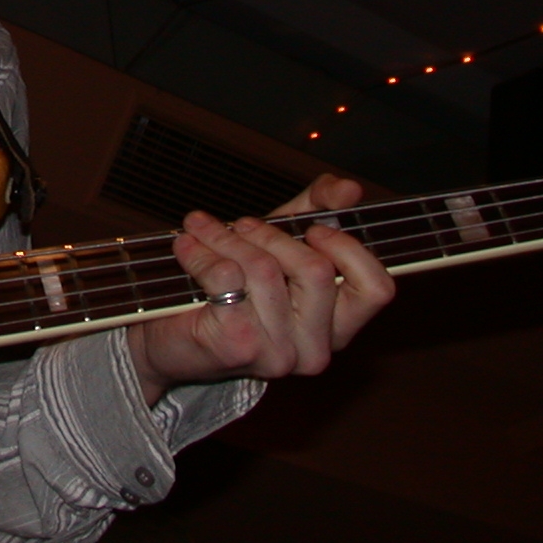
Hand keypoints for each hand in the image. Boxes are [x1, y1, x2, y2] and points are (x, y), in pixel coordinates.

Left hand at [125, 174, 391, 404]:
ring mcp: (280, 353)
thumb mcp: (279, 242)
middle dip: (271, 235)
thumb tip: (349, 188)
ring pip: (266, 270)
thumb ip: (317, 209)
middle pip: (316, 270)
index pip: (377, 289)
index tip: (314, 229)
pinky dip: (201, 252)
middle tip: (241, 224)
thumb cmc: (231, 287)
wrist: (166, 336)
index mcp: (338, 326)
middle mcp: (317, 348)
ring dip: (226, 237)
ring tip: (201, 229)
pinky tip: (186, 247)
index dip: (349, 249)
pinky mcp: (239, 346)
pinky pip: (227, 279)